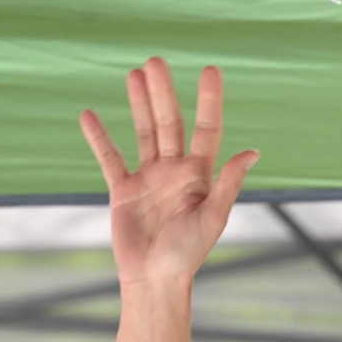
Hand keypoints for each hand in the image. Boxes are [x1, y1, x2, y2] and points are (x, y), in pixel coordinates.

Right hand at [79, 58, 259, 286]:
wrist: (154, 280)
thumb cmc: (188, 255)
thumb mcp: (213, 218)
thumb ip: (228, 183)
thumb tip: (251, 152)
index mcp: (200, 175)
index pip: (207, 129)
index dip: (209, 101)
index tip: (210, 70)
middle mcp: (175, 171)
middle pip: (170, 122)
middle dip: (164, 92)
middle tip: (156, 60)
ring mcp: (149, 179)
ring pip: (143, 132)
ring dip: (139, 104)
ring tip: (134, 73)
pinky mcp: (123, 191)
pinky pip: (110, 158)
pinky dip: (99, 138)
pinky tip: (89, 114)